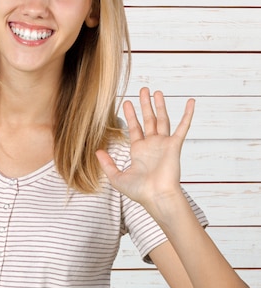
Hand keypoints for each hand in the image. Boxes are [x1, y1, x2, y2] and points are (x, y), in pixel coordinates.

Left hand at [96, 87, 194, 207]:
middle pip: (148, 119)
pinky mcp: (175, 145)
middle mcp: (152, 145)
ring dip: (160, 105)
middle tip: (143, 90)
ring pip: (162, 119)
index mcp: (139, 151)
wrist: (156, 197)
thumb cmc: (140, 192)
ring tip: (156, 91)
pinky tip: (191, 102)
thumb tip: (96, 151)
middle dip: (145, 105)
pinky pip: (183, 127)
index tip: (126, 102)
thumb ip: (107, 164)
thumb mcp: (117, 177)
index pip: (134, 128)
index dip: (130, 115)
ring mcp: (164, 144)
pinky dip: (187, 114)